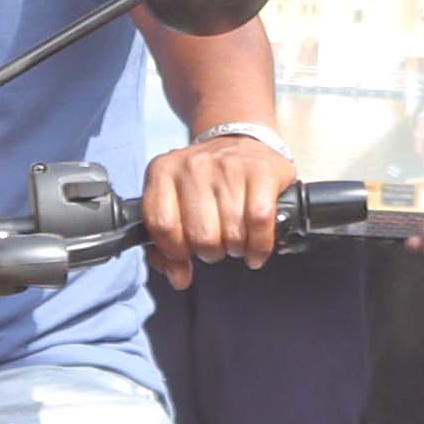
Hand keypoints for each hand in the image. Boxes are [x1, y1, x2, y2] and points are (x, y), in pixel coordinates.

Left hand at [145, 127, 292, 285]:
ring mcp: (228, 165)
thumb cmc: (204, 185)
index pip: (162, 225)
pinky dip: (260, 245)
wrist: (240, 143)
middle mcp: (193, 165)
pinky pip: (260, 223)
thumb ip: (165, 248)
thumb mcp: (174, 206)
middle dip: (211, 252)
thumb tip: (179, 279)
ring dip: (237, 249)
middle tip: (217, 243)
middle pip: (201, 236)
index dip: (175, 250)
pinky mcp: (261, 171)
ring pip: (232, 234)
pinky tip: (256, 248)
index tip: (186, 253)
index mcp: (163, 171)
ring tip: (237, 241)